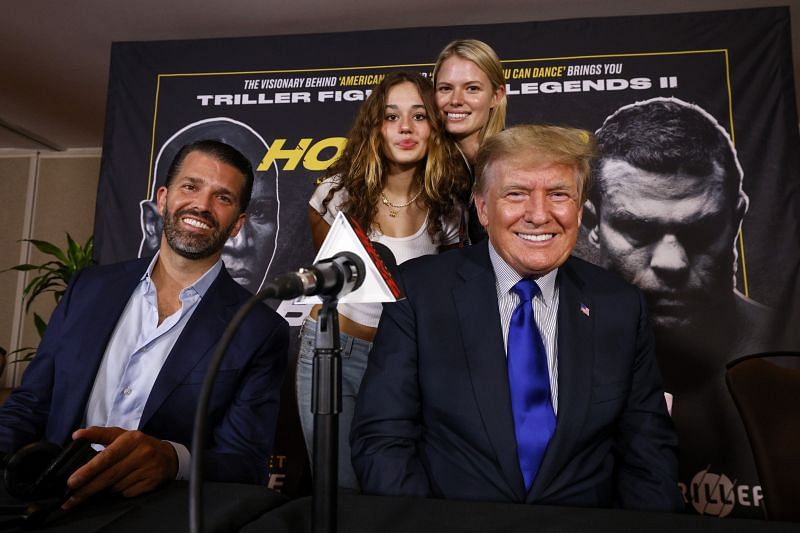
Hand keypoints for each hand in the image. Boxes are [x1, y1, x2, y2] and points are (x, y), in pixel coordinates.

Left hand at [62, 427, 177, 508]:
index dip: (88, 470)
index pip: (107, 456)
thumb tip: (77, 435)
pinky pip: (128, 492)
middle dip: (88, 488)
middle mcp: (142, 453)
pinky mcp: (153, 482)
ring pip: (117, 486)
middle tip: (72, 498)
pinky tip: (124, 484)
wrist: (168, 456)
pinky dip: (121, 491)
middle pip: (109, 476)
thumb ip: (99, 434)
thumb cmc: (139, 445)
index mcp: (132, 439)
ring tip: (108, 482)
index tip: (72, 481)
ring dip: (106, 488)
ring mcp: (149, 468)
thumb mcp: (122, 435)